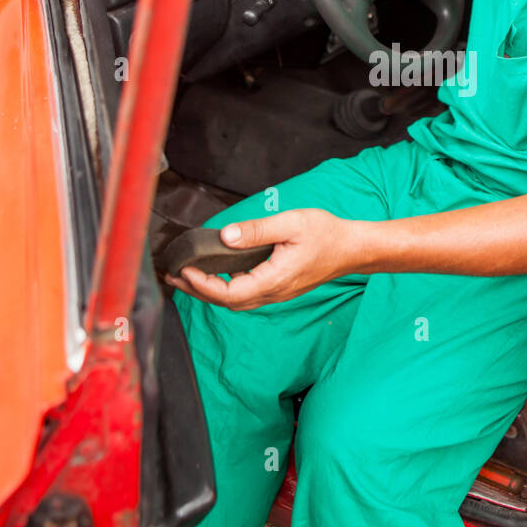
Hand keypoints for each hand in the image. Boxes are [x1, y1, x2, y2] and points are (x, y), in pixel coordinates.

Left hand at [164, 207, 359, 309]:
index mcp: (274, 279)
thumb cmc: (327, 234)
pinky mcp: (280, 288)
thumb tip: (226, 236)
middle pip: (227, 302)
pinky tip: (218, 273)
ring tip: (188, 277)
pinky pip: (247, 295)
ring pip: (236, 301)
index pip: (228, 293)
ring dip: (209, 291)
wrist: (353, 249)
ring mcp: (277, 293)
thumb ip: (257, 230)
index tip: (183, 270)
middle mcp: (274, 292)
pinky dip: (226, 288)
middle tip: (173, 277)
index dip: (202, 285)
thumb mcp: (291, 224)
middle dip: (197, 291)